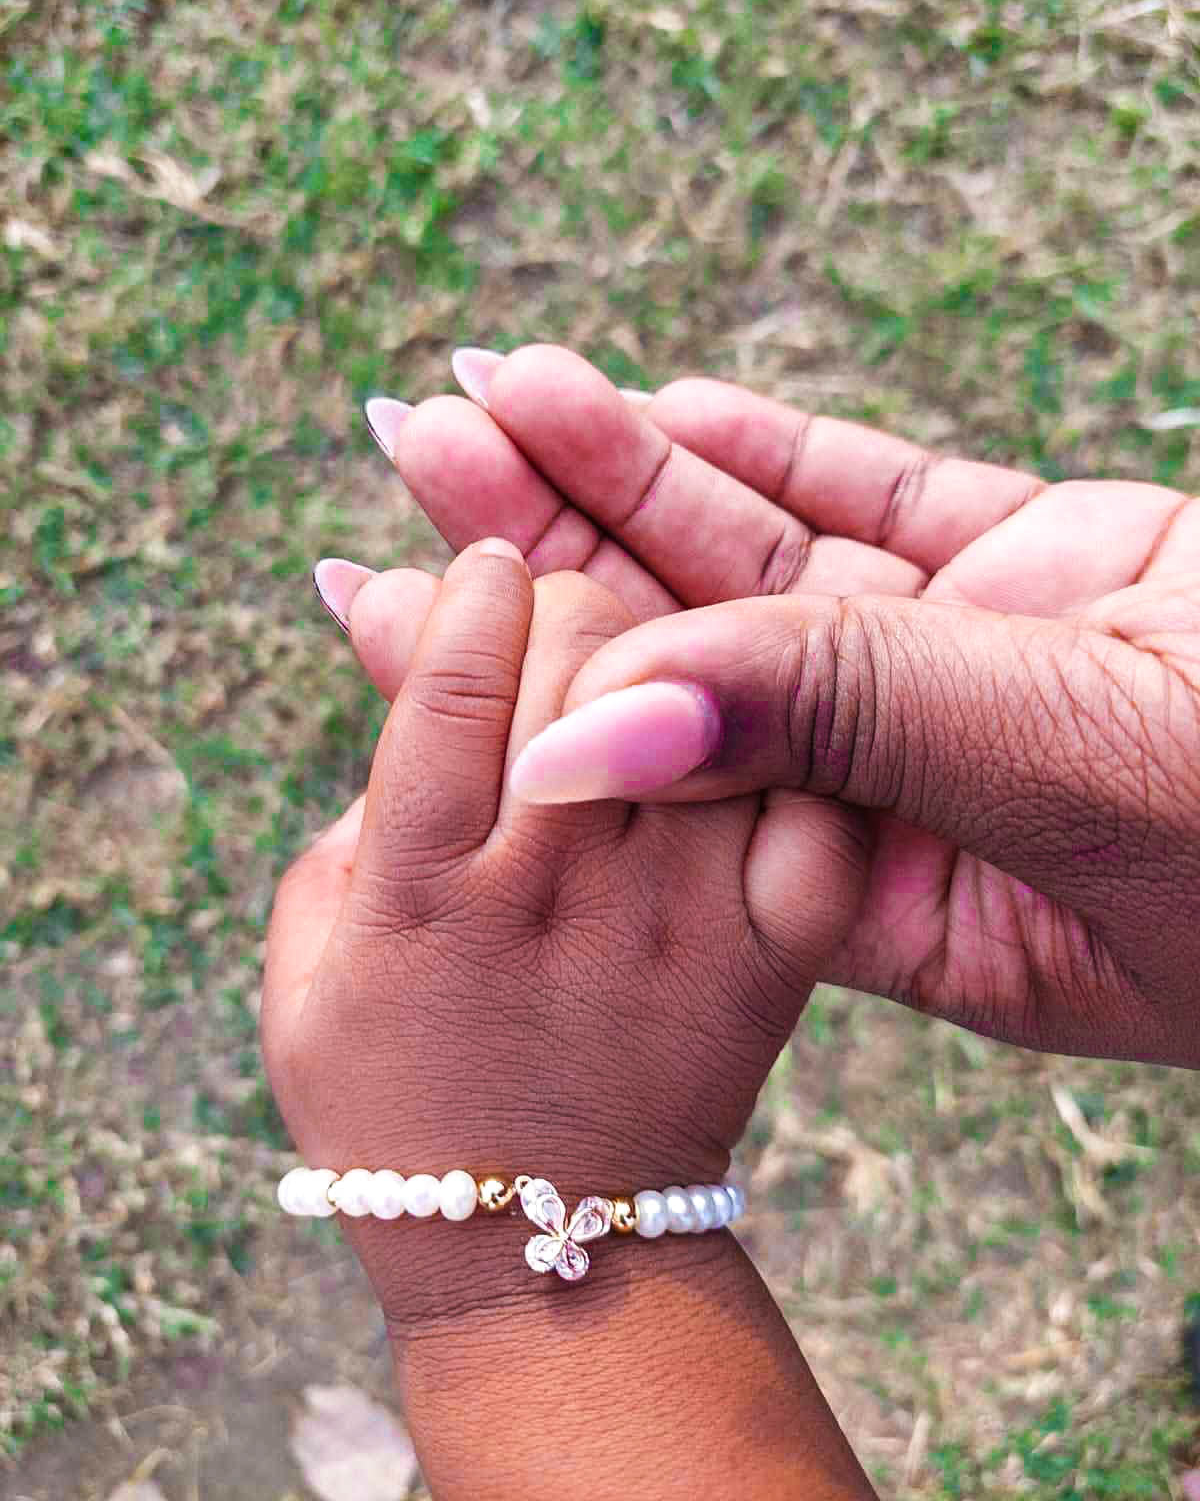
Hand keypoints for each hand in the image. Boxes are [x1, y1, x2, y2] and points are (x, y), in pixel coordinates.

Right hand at [265, 542, 867, 1329]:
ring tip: (647, 661)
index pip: (456, 673)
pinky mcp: (771, 955)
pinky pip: (801, 805)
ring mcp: (676, 916)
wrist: (545, 1248)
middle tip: (566, 613)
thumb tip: (403, 690)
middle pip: (584, 655)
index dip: (476, 589)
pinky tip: (748, 732)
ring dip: (674, 648)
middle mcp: (552, 885)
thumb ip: (346, 828)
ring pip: (697, 697)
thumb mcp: (310, 969)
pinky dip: (782, 750)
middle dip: (573, 598)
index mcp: (421, 883)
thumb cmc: (399, 1092)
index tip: (491, 564)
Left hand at [358, 346, 1199, 1066]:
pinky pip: (878, 501)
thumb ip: (833, 732)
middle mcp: (902, 787)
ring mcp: (964, 671)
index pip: (664, 790)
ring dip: (639, 471)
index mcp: (889, 896)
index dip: (523, 694)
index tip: (389, 609)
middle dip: (553, 551)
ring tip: (498, 392)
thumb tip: (576, 738)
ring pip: (768, 563)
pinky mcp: (1037, 567)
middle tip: (414, 457)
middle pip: (691, 661)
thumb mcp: (1060, 781)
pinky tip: (654, 405)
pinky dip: (774, 447)